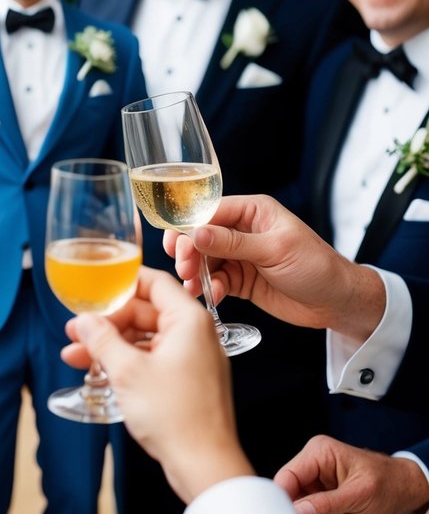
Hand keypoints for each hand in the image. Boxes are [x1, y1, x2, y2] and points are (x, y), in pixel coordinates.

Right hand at [62, 269, 252, 503]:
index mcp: (188, 320)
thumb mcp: (128, 371)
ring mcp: (192, 359)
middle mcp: (194, 334)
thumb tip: (84, 321)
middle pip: (145, 312)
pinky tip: (99, 372)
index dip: (120, 282)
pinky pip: (152, 360)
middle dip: (107, 322)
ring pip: (145, 339)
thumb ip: (102, 339)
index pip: (153, 282)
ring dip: (111, 346)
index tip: (94, 288)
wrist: (205, 466)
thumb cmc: (176, 416)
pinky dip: (126, 363)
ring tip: (76, 356)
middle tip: (75, 331)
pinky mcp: (187, 381)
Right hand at [163, 194, 385, 343]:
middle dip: (189, 252)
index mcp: (253, 211)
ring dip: (196, 272)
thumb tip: (197, 233)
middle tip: (184, 269)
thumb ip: (233, 242)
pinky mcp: (240, 279)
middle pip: (201, 236)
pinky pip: (216, 280)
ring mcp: (240, 256)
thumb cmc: (316, 266)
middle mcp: (243, 230)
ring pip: (205, 260)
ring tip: (193, 286)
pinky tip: (213, 296)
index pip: (210, 212)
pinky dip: (209, 288)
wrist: (336, 302)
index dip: (189, 227)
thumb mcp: (275, 250)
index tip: (176, 245)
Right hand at [274, 434, 428, 513]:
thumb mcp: (357, 495)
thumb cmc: (386, 483)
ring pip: (303, 511)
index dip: (285, 501)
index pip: (288, 477)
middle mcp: (313, 466)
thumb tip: (297, 512)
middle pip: (292, 497)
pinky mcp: (324, 499)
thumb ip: (326, 504)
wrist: (404, 491)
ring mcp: (318, 484)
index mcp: (318, 453)